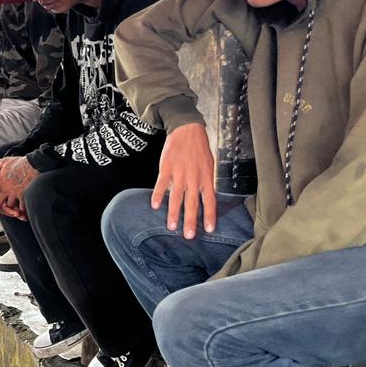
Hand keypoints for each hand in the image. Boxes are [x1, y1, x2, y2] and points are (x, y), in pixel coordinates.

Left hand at [0, 157, 36, 219]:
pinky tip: (25, 209)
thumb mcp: (6, 161)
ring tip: (17, 210)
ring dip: (13, 209)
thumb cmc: (21, 163)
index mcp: (0, 182)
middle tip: (4, 211)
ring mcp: (13, 193)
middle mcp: (5, 189)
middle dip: (1, 208)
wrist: (33, 164)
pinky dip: (23, 210)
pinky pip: (21, 207)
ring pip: (10, 206)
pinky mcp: (22, 195)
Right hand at [152, 123, 216, 238]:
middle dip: (190, 221)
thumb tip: (206, 197)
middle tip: (188, 236)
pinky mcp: (167, 168)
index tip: (209, 230)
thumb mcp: (209, 165)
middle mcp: (194, 178)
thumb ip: (206, 182)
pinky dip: (158, 195)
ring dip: (173, 213)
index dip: (209, 216)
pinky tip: (155, 206)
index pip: (210, 201)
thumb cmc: (199, 148)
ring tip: (171, 227)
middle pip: (192, 203)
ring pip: (177, 197)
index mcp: (206, 178)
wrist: (187, 130)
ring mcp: (180, 173)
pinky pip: (162, 184)